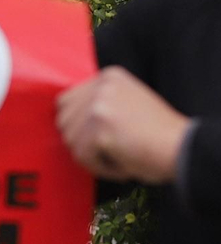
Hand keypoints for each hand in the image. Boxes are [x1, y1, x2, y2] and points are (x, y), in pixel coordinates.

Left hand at [56, 66, 192, 183]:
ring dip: (91, 156)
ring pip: (70, 141)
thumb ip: (97, 102)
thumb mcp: (126, 102)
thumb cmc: (156, 132)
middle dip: (80, 140)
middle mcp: (101, 86)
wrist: (181, 146)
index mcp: (108, 76)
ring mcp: (99, 106)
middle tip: (108, 148)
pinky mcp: (99, 129)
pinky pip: (82, 157)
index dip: (76, 124)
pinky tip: (121, 164)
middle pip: (63, 121)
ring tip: (119, 155)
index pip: (65, 101)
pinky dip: (99, 167)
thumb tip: (63, 118)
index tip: (95, 136)